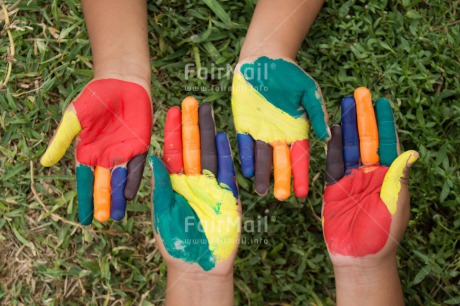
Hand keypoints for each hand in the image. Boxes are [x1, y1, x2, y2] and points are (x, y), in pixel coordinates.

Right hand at [40, 78, 151, 224]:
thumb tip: (44, 164)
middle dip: (102, 201)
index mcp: (88, 151)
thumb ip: (62, 141)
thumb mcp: (74, 119)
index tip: (82, 216)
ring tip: (116, 215)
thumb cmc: (94, 98)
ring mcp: (123, 152)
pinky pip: (137, 167)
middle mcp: (106, 156)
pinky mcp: (140, 146)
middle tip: (100, 220)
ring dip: (118, 197)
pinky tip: (130, 195)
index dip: (84, 197)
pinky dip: (133, 180)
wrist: (120, 82)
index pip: (85, 180)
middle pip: (103, 184)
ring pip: (120, 180)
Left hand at [149, 97, 240, 274]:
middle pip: (192, 147)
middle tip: (191, 102)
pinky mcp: (229, 196)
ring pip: (210, 154)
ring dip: (209, 133)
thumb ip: (161, 186)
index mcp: (173, 183)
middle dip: (191, 125)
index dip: (172, 131)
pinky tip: (223, 136)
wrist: (199, 266)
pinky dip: (227, 155)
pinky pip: (228, 172)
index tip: (170, 110)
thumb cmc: (175, 242)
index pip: (173, 151)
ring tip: (208, 111)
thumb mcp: (162, 213)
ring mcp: (211, 186)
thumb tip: (153, 158)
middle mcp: (192, 181)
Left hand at [231, 56, 329, 199]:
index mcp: (296, 130)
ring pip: (262, 157)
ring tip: (261, 192)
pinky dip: (246, 155)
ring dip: (262, 174)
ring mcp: (260, 131)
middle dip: (281, 179)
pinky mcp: (243, 124)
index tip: (303, 193)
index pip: (300, 157)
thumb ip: (317, 114)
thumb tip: (327, 138)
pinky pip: (244, 143)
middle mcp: (278, 135)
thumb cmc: (290, 75)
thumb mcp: (309, 92)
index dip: (301, 175)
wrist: (264, 60)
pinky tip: (248, 169)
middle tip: (281, 197)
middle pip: (280, 162)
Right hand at [322, 87, 418, 267]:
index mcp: (388, 176)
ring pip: (347, 146)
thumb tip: (410, 152)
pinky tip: (331, 130)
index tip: (382, 102)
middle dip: (363, 116)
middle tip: (360, 93)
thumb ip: (398, 177)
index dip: (384, 122)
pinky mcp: (333, 187)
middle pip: (365, 139)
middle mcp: (370, 173)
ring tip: (343, 104)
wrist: (359, 257)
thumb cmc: (383, 234)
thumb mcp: (394, 204)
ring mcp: (351, 179)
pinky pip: (331, 163)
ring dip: (346, 126)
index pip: (387, 143)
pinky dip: (331, 147)